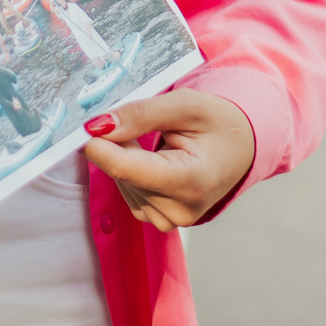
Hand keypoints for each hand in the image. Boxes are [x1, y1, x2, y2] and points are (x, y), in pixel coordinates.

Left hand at [80, 90, 255, 230]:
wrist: (243, 148)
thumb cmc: (219, 123)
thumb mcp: (186, 105)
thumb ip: (141, 114)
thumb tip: (96, 126)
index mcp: (192, 181)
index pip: (128, 169)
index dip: (99, 147)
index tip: (82, 125)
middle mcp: (181, 210)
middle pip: (123, 174)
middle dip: (117, 145)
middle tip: (133, 121)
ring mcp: (171, 220)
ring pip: (121, 183)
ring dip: (126, 158)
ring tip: (156, 141)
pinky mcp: (161, 220)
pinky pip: (128, 192)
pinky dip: (131, 171)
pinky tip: (153, 159)